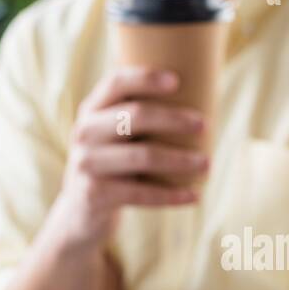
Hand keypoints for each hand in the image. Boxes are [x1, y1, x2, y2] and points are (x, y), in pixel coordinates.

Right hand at [56, 66, 209, 245]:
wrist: (82, 211)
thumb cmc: (115, 163)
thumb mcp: (115, 136)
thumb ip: (140, 117)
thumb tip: (201, 97)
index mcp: (92, 109)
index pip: (116, 82)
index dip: (146, 78)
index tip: (177, 81)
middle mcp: (85, 132)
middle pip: (135, 116)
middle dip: (174, 119)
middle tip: (204, 125)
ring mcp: (86, 163)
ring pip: (143, 156)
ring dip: (180, 160)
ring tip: (206, 164)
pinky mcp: (95, 194)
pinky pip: (141, 193)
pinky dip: (171, 195)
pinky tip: (194, 195)